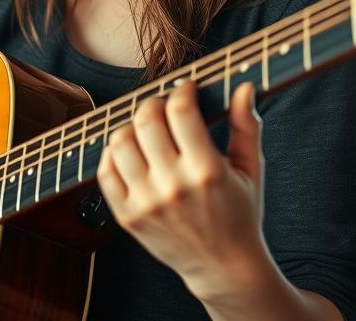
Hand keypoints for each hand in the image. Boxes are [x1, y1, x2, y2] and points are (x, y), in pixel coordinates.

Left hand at [96, 79, 267, 297]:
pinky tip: (131, 150)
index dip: (182, 91)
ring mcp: (146, 204)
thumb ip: (247, 126)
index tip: (187, 88)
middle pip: (146, 121)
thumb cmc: (240, 213)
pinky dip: (113, 153)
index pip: (181, 112)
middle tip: (164, 105)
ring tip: (146, 128)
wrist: (223, 267)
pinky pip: (105, 172)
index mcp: (207, 172)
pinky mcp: (127, 217)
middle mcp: (173, 187)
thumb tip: (244, 87)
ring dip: (131, 125)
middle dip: (154, 102)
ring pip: (120, 143)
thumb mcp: (250, 169)